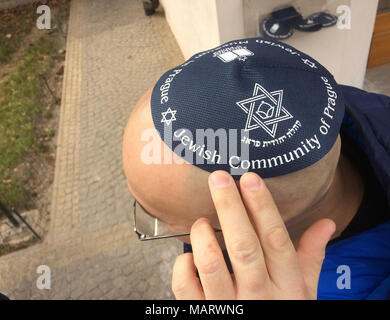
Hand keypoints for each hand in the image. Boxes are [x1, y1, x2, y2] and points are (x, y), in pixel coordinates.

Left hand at [172, 170, 335, 299]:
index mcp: (286, 286)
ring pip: (213, 264)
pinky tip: (189, 256)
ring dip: (204, 236)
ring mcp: (229, 307)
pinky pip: (185, 286)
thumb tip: (327, 222)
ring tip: (202, 221)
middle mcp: (258, 296)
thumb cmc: (281, 312)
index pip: (276, 240)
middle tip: (219, 178)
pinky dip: (184, 265)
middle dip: (231, 208)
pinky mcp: (202, 314)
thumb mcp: (303, 291)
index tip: (250, 179)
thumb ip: (312, 256)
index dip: (263, 207)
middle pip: (244, 246)